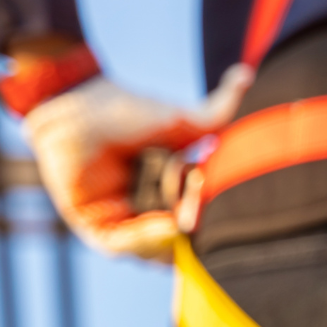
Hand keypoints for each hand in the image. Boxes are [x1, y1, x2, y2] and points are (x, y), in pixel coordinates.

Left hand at [23, 64, 251, 259]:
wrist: (80, 108)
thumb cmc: (128, 112)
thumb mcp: (181, 121)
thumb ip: (217, 112)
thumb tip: (246, 77)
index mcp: (169, 194)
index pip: (194, 223)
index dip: (211, 223)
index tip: (231, 215)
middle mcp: (146, 212)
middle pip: (175, 243)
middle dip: (194, 237)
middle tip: (207, 220)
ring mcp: (121, 220)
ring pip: (151, 249)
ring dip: (172, 242)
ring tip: (190, 222)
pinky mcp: (94, 225)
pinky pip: (120, 244)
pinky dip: (144, 240)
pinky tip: (168, 227)